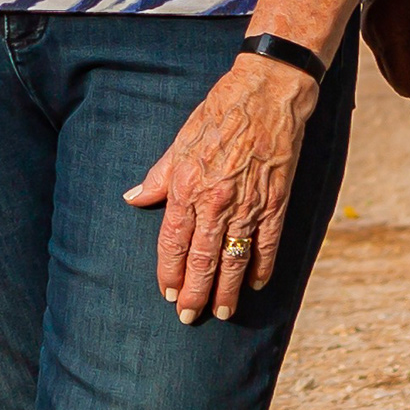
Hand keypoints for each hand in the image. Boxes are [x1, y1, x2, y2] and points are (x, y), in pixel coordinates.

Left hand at [126, 57, 315, 321]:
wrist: (267, 93)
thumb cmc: (220, 112)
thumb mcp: (180, 141)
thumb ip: (159, 176)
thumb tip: (133, 199)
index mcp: (187, 186)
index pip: (173, 242)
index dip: (170, 272)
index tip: (167, 294)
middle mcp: (215, 201)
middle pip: (202, 259)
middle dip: (195, 293)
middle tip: (189, 317)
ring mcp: (248, 204)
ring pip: (234, 259)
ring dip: (228, 290)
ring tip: (223, 313)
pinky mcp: (276, 201)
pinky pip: (268, 243)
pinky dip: (262, 267)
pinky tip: (257, 285)